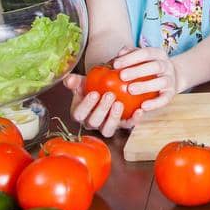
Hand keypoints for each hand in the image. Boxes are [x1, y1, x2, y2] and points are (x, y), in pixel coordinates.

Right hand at [60, 46, 178, 137]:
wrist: (108, 87)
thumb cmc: (93, 86)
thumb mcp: (83, 82)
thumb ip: (75, 81)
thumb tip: (70, 79)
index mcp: (80, 113)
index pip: (79, 114)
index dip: (86, 106)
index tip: (94, 93)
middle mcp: (92, 123)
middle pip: (94, 122)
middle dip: (101, 110)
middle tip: (110, 95)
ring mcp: (107, 126)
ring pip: (108, 130)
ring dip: (114, 117)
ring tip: (120, 103)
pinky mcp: (122, 126)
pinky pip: (127, 126)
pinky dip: (134, 119)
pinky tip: (139, 109)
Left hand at [111, 46, 179, 112]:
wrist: (170, 78)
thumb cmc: (148, 67)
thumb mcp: (141, 57)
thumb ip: (129, 54)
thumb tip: (119, 55)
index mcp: (158, 54)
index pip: (145, 53)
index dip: (130, 58)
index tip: (115, 64)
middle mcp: (166, 65)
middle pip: (155, 66)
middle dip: (138, 71)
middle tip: (122, 76)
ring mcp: (170, 79)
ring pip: (161, 82)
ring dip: (145, 86)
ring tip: (130, 90)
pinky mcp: (171, 93)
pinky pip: (165, 99)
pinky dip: (155, 103)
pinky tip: (143, 106)